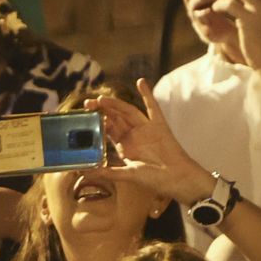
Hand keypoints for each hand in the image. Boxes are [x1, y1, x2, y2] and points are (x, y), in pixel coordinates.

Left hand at [90, 79, 211, 203]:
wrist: (176, 178)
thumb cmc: (154, 179)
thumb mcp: (127, 175)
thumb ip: (108, 172)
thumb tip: (86, 172)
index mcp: (124, 146)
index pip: (107, 129)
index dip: (96, 122)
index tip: (84, 117)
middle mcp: (133, 135)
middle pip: (115, 118)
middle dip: (101, 110)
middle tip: (87, 104)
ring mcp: (146, 128)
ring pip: (128, 112)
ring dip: (115, 104)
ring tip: (101, 98)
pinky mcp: (159, 125)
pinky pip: (152, 107)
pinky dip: (147, 94)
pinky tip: (141, 82)